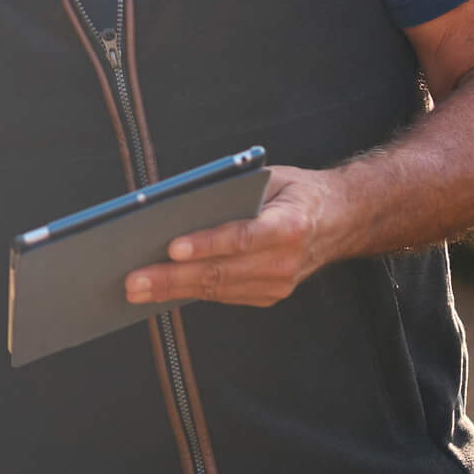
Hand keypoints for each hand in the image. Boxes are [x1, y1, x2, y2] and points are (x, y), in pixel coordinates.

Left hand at [123, 166, 349, 308]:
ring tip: (136, 289)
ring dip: (172, 290)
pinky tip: (159, 290)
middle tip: (133, 280)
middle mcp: (286, 260)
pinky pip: (224, 294)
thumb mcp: (270, 178)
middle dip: (172, 277)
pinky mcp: (269, 295)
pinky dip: (190, 292)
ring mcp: (279, 283)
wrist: (339, 220)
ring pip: (217, 289)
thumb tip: (176, 204)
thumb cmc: (294, 191)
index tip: (172, 247)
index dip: (207, 244)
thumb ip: (231, 191)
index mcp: (291, 224)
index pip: (242, 236)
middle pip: (221, 271)